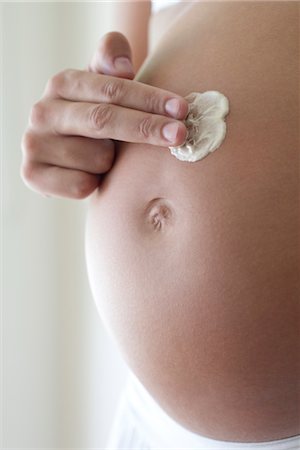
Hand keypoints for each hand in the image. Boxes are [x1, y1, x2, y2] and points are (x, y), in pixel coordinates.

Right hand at [20, 32, 187, 198]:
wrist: (65, 155)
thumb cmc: (95, 117)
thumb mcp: (104, 87)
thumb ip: (112, 63)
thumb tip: (123, 65)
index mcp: (64, 84)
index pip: (112, 89)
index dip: (149, 99)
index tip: (181, 109)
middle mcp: (44, 110)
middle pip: (103, 119)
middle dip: (146, 127)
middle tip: (180, 135)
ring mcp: (34, 143)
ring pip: (97, 158)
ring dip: (112, 163)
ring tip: (105, 157)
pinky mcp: (32, 173)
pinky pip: (80, 185)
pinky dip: (95, 184)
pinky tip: (91, 176)